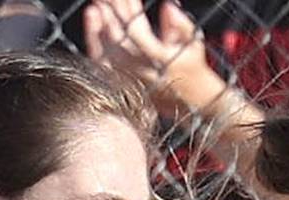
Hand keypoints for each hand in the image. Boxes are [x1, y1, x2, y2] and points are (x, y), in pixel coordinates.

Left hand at [84, 0, 221, 116]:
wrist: (192, 101)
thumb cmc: (193, 69)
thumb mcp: (194, 45)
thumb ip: (182, 25)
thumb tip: (168, 6)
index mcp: (160, 58)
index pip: (136, 30)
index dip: (127, 10)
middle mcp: (142, 68)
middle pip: (118, 36)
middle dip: (110, 12)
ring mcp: (130, 75)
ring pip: (107, 48)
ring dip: (100, 24)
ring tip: (95, 5)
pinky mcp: (123, 81)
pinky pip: (104, 60)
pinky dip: (96, 41)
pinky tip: (94, 24)